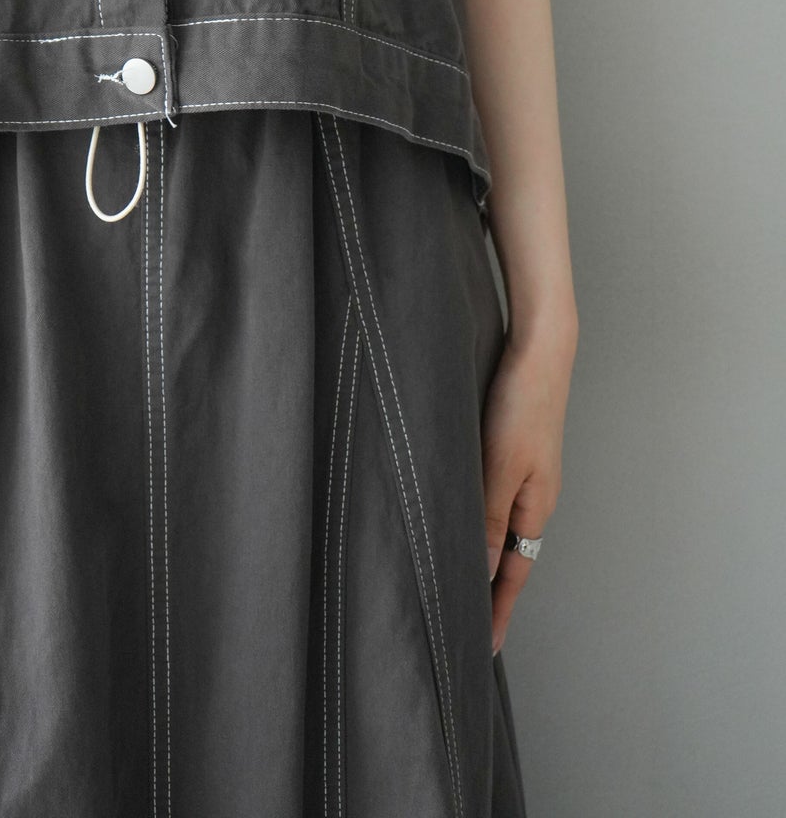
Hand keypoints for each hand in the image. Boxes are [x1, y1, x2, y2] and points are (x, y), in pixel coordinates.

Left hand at [481, 315, 576, 654]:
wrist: (540, 352)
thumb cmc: (520, 405)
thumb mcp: (499, 466)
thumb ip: (489, 519)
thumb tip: (485, 572)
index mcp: (534, 507)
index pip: (513, 574)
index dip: (496, 610)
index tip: (483, 649)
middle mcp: (533, 497)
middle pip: (511, 558)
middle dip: (490, 594)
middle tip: (465, 626)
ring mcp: (527, 475)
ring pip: (502, 530)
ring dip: (485, 559)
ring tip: (461, 586)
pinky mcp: (516, 453)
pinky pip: (498, 503)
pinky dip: (483, 525)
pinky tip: (465, 524)